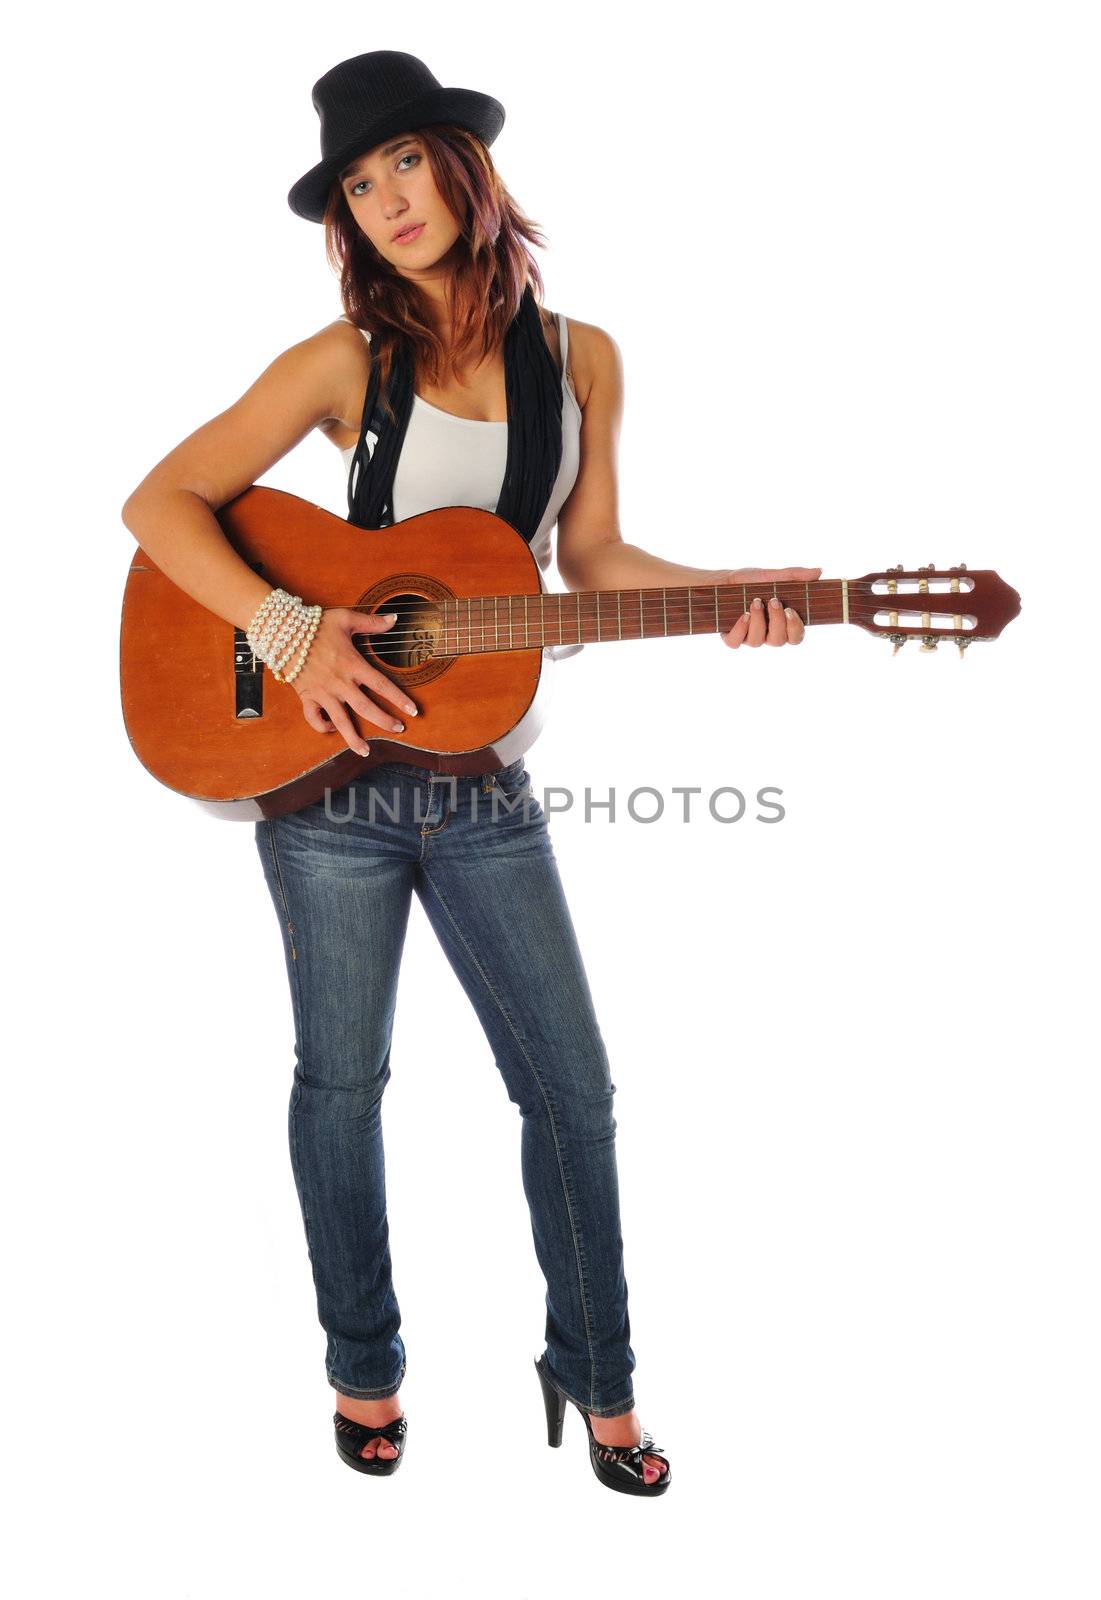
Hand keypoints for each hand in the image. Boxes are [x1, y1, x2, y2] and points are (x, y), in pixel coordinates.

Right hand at [290, 608, 418, 756]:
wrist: (282, 631)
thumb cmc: (315, 624)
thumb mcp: (346, 618)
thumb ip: (372, 622)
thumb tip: (395, 619)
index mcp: (352, 665)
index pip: (382, 685)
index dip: (399, 699)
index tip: (413, 711)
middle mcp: (340, 683)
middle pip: (366, 708)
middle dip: (384, 721)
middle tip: (399, 729)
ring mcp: (323, 692)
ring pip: (341, 721)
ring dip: (354, 738)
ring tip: (366, 751)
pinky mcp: (307, 697)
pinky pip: (314, 717)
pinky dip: (322, 726)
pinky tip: (332, 729)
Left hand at [719, 567, 822, 648]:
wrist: (721, 580)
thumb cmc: (750, 580)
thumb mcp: (772, 575)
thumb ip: (794, 576)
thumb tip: (819, 571)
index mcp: (781, 623)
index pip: (796, 637)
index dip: (795, 629)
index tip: (791, 610)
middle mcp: (766, 633)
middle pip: (779, 641)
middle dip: (777, 622)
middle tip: (773, 601)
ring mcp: (748, 637)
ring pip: (757, 642)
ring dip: (758, 622)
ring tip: (755, 601)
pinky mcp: (730, 637)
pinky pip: (736, 643)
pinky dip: (740, 630)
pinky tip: (743, 615)